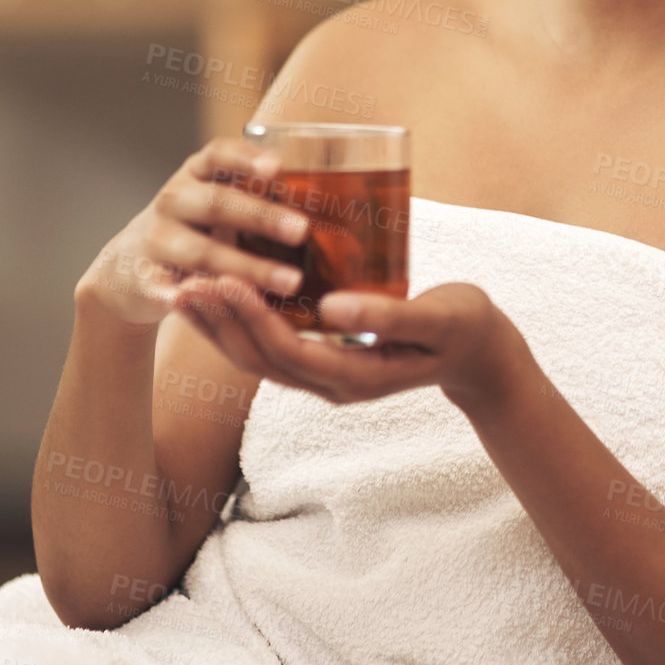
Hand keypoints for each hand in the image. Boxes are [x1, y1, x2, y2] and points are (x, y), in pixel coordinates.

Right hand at [74, 137, 311, 332]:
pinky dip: (194, 299)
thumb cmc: (196, 229)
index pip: (218, 154)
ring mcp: (156, 240)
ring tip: (290, 282)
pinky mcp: (145, 281)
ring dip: (247, 267)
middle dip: (261, 216)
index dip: (246, 158)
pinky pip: (172, 290)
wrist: (125, 268)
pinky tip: (223, 305)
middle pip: (216, 204)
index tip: (278, 166)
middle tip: (303, 230)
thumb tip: (338, 199)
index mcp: (195, 175)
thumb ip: (260, 195)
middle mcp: (173, 201)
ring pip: (201, 252)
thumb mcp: (218, 203)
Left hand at [170, 274, 530, 412]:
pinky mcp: (328, 361)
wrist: (481, 355)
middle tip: (182, 282)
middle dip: (220, 322)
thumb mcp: (438, 318)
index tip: (220, 280)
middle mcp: (333, 384)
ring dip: (221, 326)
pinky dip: (242, 323)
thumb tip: (333, 308)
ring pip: (259, 358)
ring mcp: (328, 377)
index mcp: (356, 377)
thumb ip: (388, 316)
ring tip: (185, 290)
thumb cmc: (465, 328)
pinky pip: (273, 347)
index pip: (288, 351)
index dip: (250, 319)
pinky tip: (224, 295)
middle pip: (261, 359)